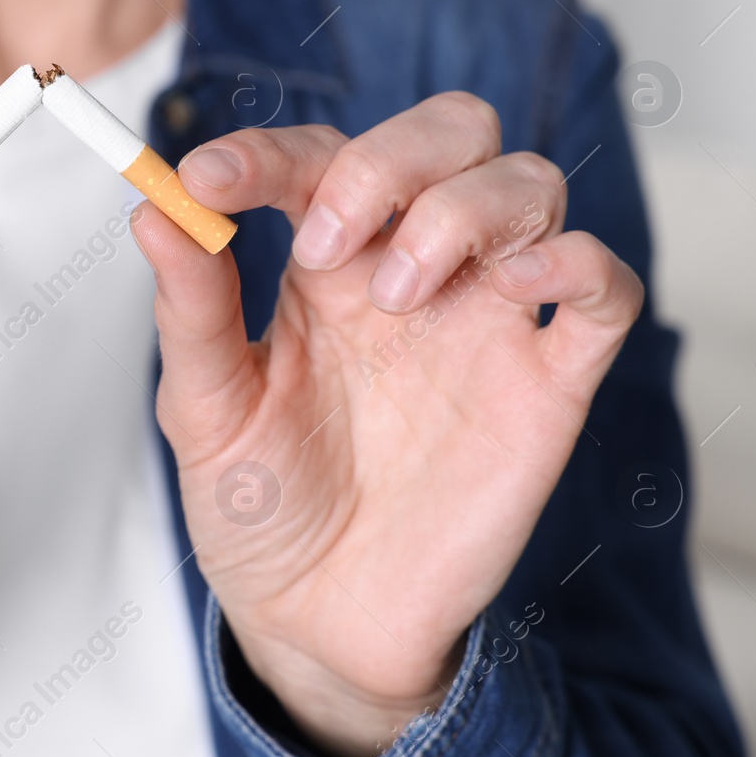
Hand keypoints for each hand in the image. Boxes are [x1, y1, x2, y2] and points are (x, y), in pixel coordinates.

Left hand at [130, 93, 641, 756]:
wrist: (320, 621)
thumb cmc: (262, 508)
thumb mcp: (208, 411)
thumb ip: (191, 311)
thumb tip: (150, 208)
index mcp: (324, 264)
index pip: (316, 159)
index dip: (264, 152)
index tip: (208, 182)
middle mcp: (412, 270)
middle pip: (449, 135)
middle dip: (390, 158)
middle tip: (326, 244)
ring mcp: (486, 320)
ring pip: (527, 186)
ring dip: (463, 210)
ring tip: (397, 296)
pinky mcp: (547, 384)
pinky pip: (605, 289)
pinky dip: (579, 260)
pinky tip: (520, 283)